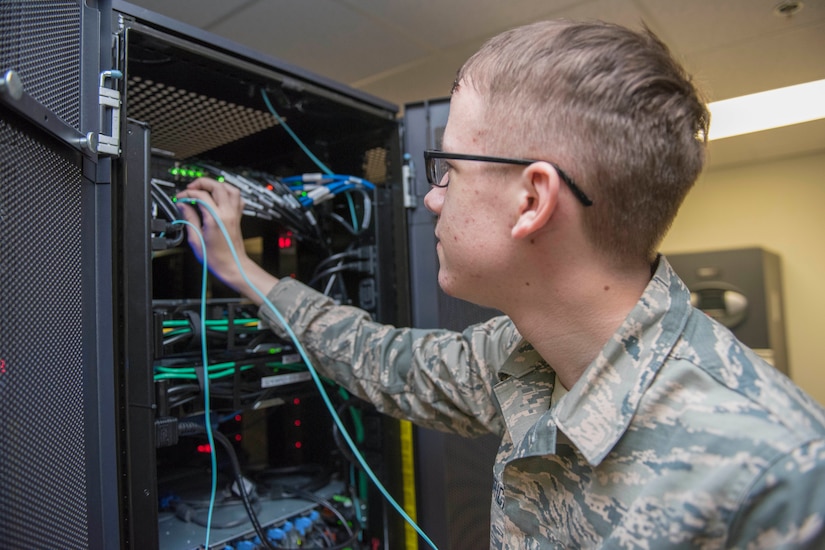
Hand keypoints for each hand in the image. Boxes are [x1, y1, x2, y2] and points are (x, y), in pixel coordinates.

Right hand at [177, 178, 278, 302]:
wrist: (233, 266)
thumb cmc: (216, 258)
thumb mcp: (196, 239)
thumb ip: (189, 219)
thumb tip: (183, 206)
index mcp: (215, 219)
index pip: (201, 196)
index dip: (187, 194)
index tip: (180, 198)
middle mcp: (227, 214)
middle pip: (217, 186)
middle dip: (202, 183)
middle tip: (190, 188)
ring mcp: (234, 214)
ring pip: (230, 188)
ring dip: (217, 185)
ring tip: (205, 188)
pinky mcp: (238, 217)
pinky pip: (237, 198)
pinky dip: (228, 193)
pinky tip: (219, 197)